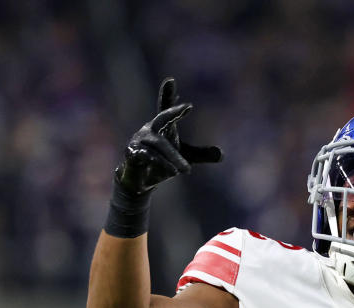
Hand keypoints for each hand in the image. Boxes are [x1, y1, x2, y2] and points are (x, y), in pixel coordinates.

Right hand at [115, 77, 223, 194]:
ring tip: (186, 170)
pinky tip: (161, 166)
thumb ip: (201, 154)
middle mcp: (150, 130)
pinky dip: (154, 161)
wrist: (141, 180)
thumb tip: (221, 155)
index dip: (168, 96)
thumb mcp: (185, 158)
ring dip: (172, 158)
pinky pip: (144, 155)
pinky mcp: (132, 154)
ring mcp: (139, 141)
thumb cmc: (162, 163)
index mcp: (162, 127)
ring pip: (159, 146)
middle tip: (186, 107)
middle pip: (162, 119)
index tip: (171, 81)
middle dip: (173, 112)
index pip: (166, 109)